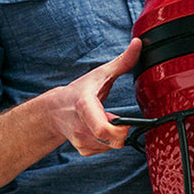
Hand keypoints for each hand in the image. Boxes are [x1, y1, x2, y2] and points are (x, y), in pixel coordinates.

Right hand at [45, 38, 141, 155]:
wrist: (55, 110)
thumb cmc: (80, 90)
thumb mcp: (101, 74)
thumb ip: (123, 61)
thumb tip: (138, 43)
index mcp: (85, 106)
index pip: (102, 129)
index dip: (119, 130)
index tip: (126, 122)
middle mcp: (81, 127)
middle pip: (112, 141)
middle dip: (121, 131)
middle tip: (117, 118)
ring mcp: (81, 140)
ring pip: (111, 146)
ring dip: (114, 135)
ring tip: (105, 119)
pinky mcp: (83, 149)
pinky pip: (105, 150)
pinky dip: (108, 142)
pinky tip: (101, 129)